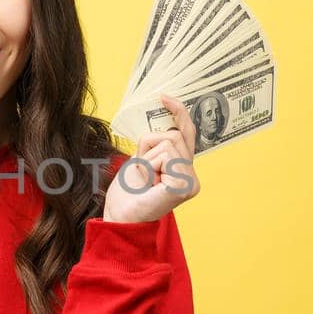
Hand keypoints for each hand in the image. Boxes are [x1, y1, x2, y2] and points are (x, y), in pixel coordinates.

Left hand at [102, 94, 201, 223]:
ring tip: (145, 180)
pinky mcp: (183, 187)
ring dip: (147, 157)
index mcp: (184, 169)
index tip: (163, 97)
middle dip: (150, 146)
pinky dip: (149, 165)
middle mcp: (192, 177)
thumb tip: (162, 120)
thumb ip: (157, 143)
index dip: (179, 112)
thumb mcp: (142, 158)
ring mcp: (190, 183)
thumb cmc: (128, 192)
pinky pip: (165, 155)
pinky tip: (149, 184)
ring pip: (168, 142)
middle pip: (174, 135)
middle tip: (143, 172)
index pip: (187, 134)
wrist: (120, 216)